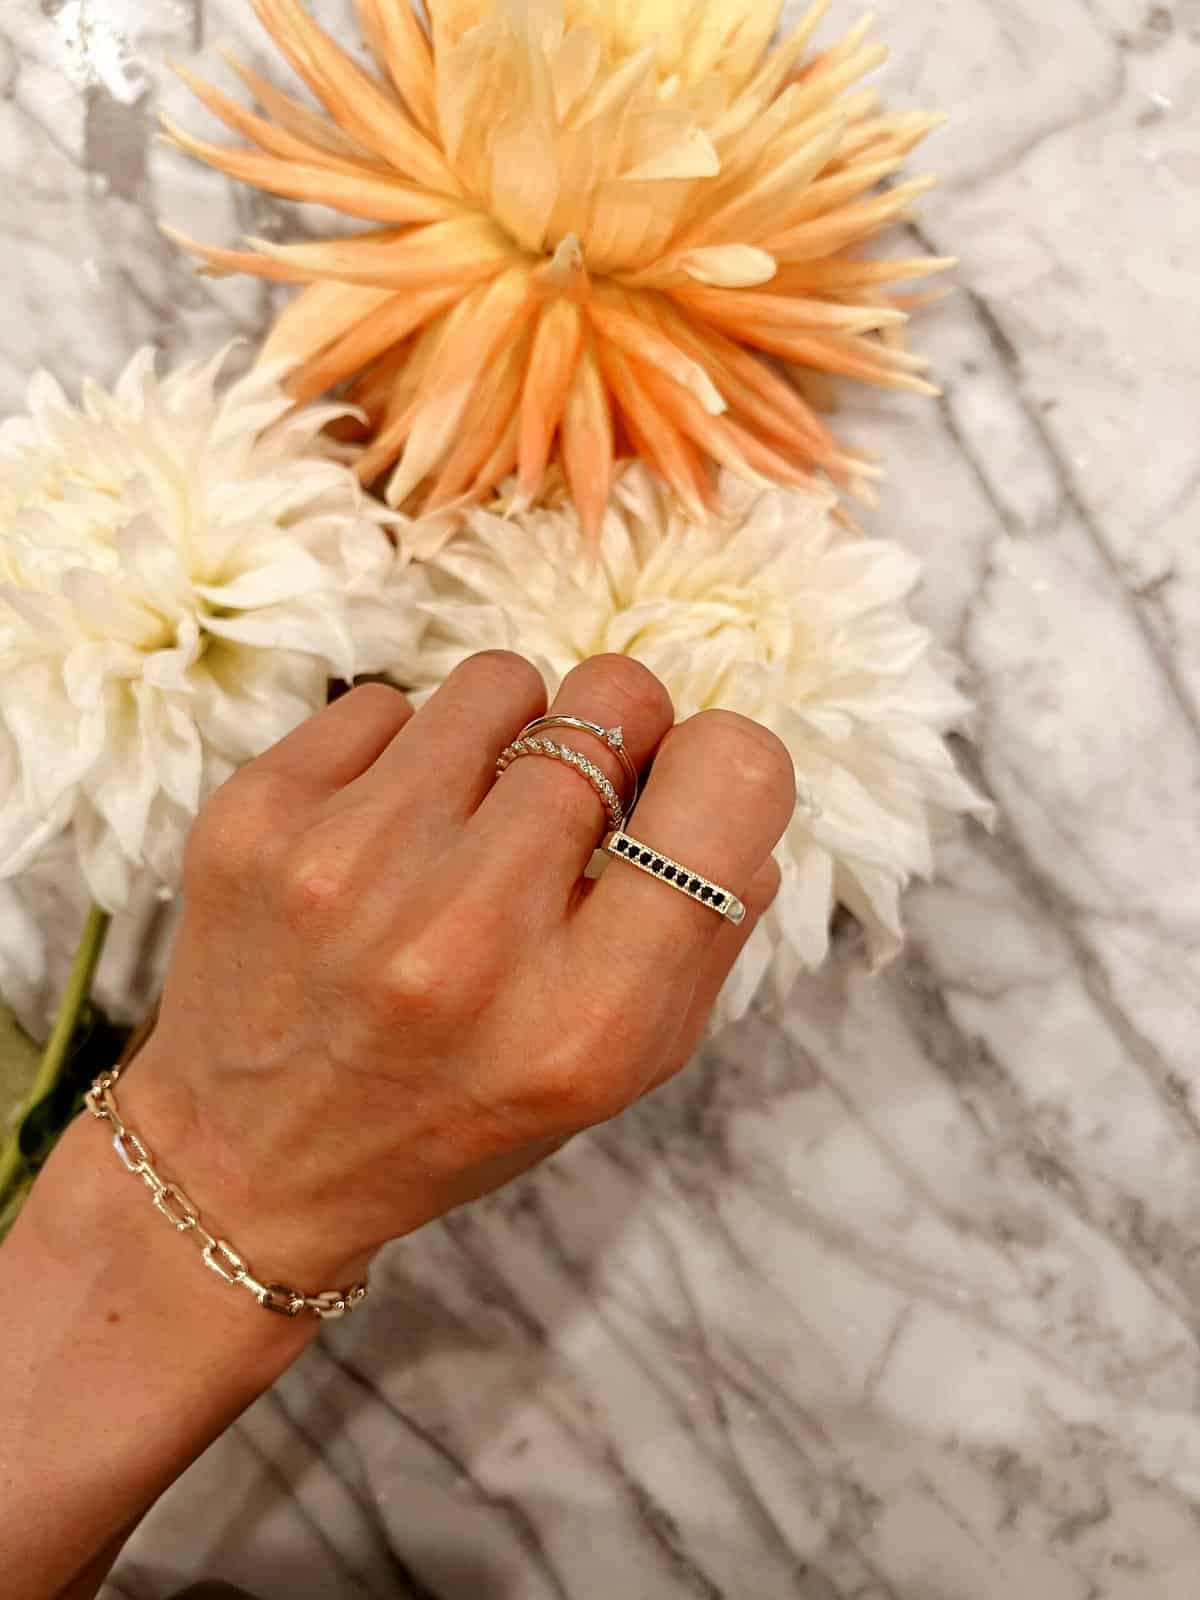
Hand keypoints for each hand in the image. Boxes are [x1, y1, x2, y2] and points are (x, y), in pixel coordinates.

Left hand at [122, 653, 794, 1286]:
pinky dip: (400, 756)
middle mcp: (469, 937)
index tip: (682, 780)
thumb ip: (706, 930)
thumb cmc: (458, 1109)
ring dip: (507, 737)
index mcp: (588, 1015)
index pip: (728, 781)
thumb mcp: (620, 1068)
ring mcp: (350, 867)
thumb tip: (737, 784)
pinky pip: (387, 701)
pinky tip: (378, 841)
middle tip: (570, 803)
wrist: (250, 1158)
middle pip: (612, 702)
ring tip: (468, 821)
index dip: (723, 760)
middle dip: (613, 737)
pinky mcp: (257, 818)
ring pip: (501, 681)